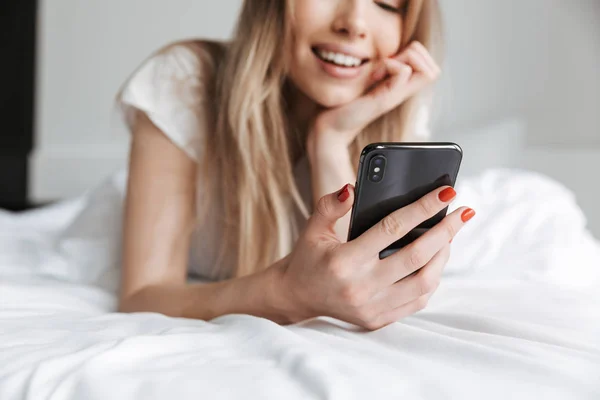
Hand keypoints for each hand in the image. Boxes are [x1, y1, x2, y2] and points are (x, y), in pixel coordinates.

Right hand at [275, 184, 473, 329]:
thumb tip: (354, 188)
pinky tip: (435, 261)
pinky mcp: (378, 320)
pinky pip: (417, 301)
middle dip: (446, 231)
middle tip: (464, 212)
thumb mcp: (312, 227)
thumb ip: (331, 205)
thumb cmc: (308, 257)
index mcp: (345, 261)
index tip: (447, 193)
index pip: (392, 228)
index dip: (422, 208)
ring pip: (424, 282)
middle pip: (417, 256)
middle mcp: (361, 287)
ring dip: (443, 256)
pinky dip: (432, 279)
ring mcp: (372, 307)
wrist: (297, 296)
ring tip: (449, 236)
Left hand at [307, 41, 440, 159]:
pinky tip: (372, 77)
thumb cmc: (347, 104)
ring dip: (402, 60)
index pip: (432, 69)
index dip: (417, 56)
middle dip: (413, 56)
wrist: (332, 127)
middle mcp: (403, 94)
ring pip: (427, 70)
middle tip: (386, 66)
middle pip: (434, 70)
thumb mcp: (369, 81)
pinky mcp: (385, 99)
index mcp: (401, 88)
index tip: (390, 61)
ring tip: (379, 72)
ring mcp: (396, 97)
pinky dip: (389, 65)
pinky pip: (404, 71)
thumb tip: (391, 53)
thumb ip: (382, 70)